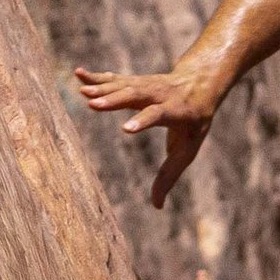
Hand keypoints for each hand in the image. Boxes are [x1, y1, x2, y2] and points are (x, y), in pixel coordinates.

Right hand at [72, 60, 220, 208]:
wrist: (200, 84)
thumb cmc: (194, 123)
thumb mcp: (187, 150)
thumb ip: (169, 176)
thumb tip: (157, 206)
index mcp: (176, 111)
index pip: (157, 116)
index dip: (142, 122)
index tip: (125, 129)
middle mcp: (160, 94)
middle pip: (136, 96)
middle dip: (115, 100)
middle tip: (93, 104)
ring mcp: (147, 85)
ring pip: (124, 86)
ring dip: (103, 89)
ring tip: (83, 92)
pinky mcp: (136, 80)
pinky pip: (115, 79)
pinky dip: (97, 77)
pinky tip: (79, 74)